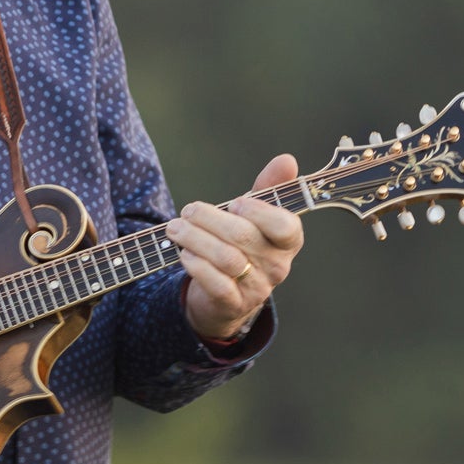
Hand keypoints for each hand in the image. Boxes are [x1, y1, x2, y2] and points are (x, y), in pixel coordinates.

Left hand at [173, 155, 305, 341]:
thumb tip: (287, 159)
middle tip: (188, 210)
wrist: (229, 295)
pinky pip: (215, 283)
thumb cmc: (244, 244)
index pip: (285, 226)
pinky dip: (196, 265)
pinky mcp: (233, 304)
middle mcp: (277, 266)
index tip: (235, 203)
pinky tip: (183, 253)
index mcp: (288, 241)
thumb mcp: (257, 215)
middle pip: (244, 237)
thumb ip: (269, 187)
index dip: (258, 211)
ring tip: (175, 228)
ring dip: (195, 238)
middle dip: (210, 219)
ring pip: (226, 259)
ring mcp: (257, 288)